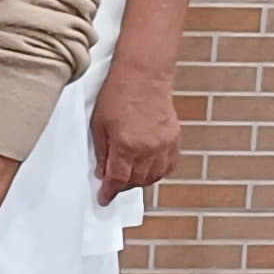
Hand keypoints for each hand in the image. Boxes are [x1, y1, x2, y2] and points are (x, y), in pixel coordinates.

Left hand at [91, 66, 182, 204]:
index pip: (117, 179)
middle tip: (114, 184)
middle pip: (136, 181)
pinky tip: (150, 169)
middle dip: (123, 186)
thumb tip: (103, 172)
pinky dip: (158, 171)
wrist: (143, 76)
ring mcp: (163, 144)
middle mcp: (147, 149)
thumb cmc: (118, 94)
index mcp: (126, 146)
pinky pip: (169, 164)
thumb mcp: (99, 124)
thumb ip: (102, 152)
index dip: (109, 192)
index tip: (104, 198)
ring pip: (154, 176)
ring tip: (130, 177)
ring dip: (141, 181)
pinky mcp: (174, 138)